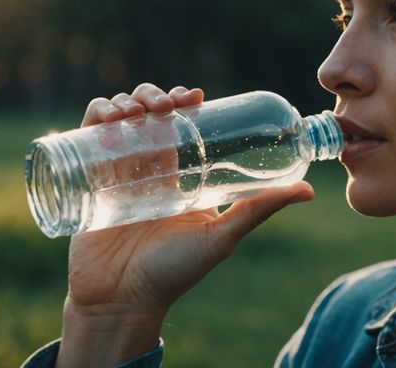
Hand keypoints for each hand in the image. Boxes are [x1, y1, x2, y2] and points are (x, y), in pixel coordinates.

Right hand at [57, 84, 313, 366]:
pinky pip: (86, 135)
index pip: (180, 122)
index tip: (194, 96)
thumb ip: (259, 211)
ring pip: (117, 116)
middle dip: (154, 95)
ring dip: (126, 100)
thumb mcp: (221, 236)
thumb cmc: (174, 273)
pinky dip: (95, 116)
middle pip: (147, 112)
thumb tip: (309, 191)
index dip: (183, 99)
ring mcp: (114, 169)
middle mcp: (146, 166)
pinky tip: (108, 119)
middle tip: (165, 104)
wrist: (123, 301)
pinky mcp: (86, 177)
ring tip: (136, 110)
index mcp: (178, 172)